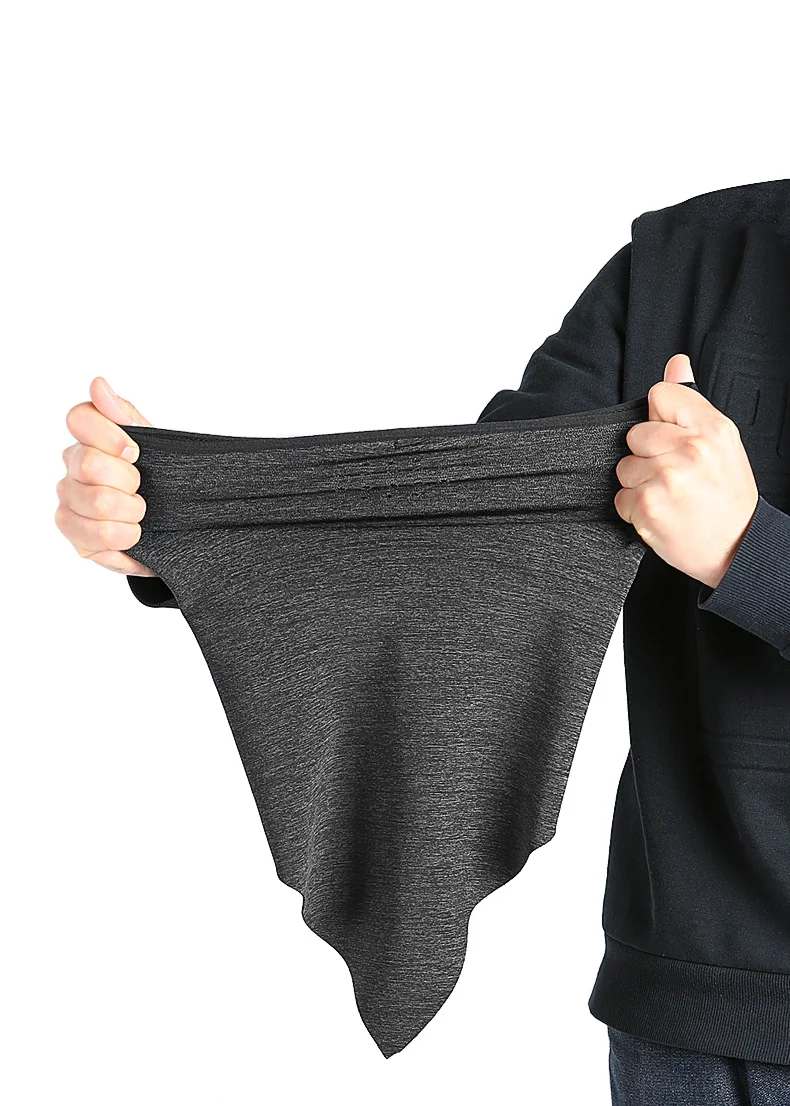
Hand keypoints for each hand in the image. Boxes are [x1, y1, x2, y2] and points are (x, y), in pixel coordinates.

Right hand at [55, 377, 158, 577]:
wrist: (175, 527)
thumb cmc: (161, 481)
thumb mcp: (157, 445)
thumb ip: (127, 416)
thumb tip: (98, 385)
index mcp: (90, 438)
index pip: (79, 418)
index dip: (109, 435)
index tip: (135, 452)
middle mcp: (72, 465)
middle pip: (88, 463)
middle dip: (129, 480)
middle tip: (142, 489)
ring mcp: (68, 499)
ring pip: (97, 502)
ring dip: (132, 512)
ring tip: (140, 514)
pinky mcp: (73, 533)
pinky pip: (98, 534)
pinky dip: (126, 536)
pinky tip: (133, 533)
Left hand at [613, 353, 758, 589]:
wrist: (737, 549)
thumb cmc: (727, 497)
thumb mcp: (721, 443)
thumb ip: (691, 401)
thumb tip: (676, 363)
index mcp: (712, 428)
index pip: (659, 395)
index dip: (660, 419)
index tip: (673, 440)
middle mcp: (690, 449)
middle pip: (635, 433)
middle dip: (648, 455)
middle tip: (675, 476)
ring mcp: (667, 477)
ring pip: (624, 466)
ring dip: (639, 484)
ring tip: (669, 496)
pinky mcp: (647, 505)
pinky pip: (620, 497)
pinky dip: (634, 509)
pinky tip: (660, 513)